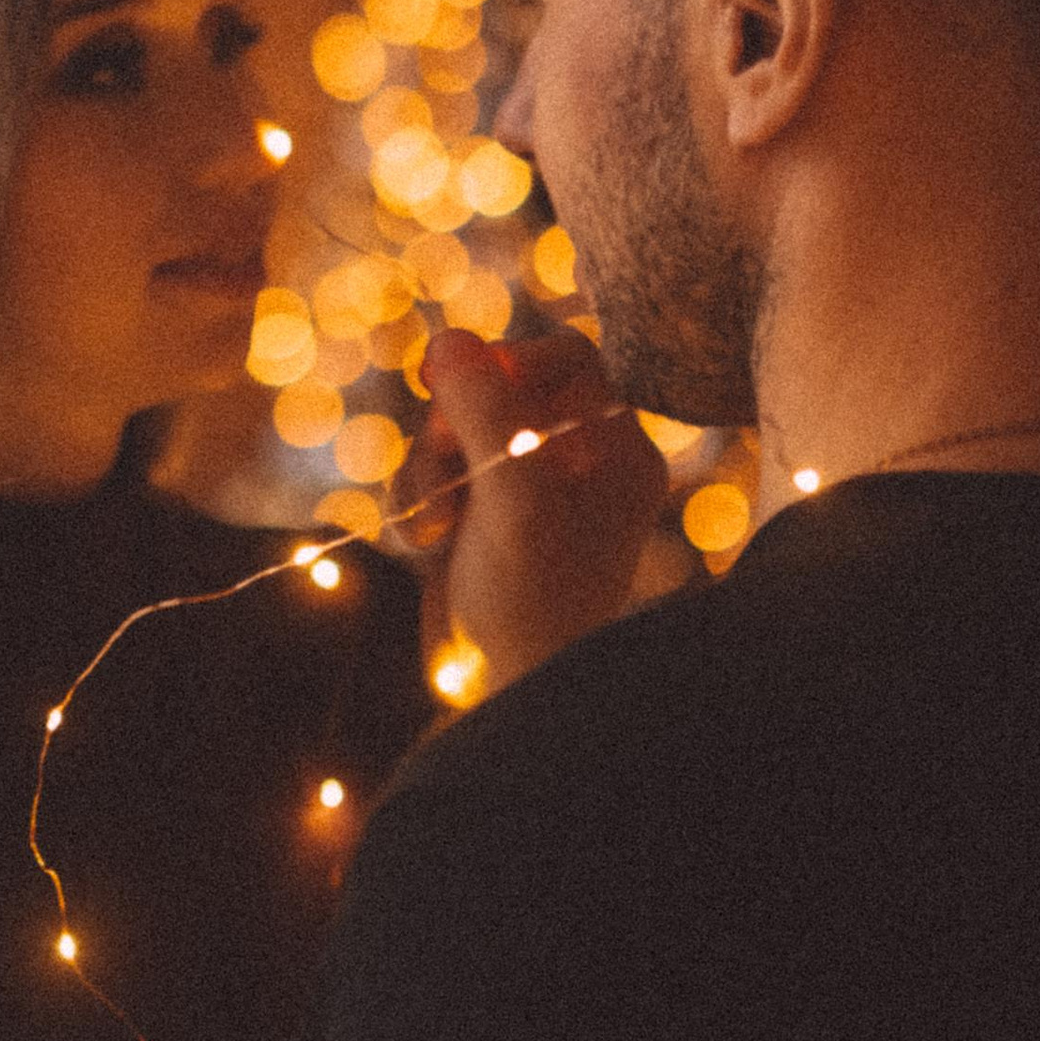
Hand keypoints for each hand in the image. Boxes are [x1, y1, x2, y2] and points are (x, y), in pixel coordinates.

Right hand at [406, 324, 666, 704]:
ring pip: (458, 429)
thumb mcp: (515, 498)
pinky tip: (425, 546)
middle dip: (457, 420)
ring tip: (435, 523)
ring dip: (429, 465)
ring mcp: (528, 494)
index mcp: (620, 453)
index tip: (457, 386)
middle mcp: (581, 468)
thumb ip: (490, 414)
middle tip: (441, 454)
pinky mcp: (481, 522)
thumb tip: (450, 339)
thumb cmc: (529, 604)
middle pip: (502, 386)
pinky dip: (420, 498)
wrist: (500, 701)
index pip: (567, 357)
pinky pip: (437, 472)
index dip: (510, 362)